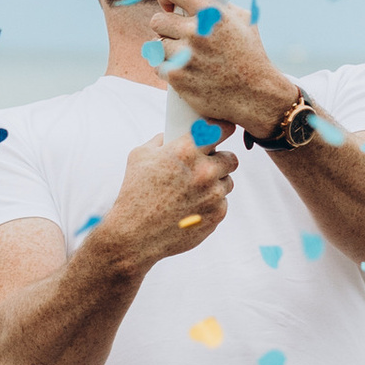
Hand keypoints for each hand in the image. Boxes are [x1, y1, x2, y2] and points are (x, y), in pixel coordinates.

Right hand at [104, 125, 235, 269]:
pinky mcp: (218, 214)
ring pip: (227, 182)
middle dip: (220, 160)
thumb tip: (174, 134)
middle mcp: (204, 170)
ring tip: (195, 190)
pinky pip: (222, 202)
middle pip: (231, 158)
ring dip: (216, 183)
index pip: (222, 129)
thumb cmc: (134, 193)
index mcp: (186, 150)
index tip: (225, 132)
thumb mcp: (140, 156)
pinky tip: (191, 208)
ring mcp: (214, 194)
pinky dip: (211, 204)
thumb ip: (162, 140)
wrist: (135, 235)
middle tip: (208, 165)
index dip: (225, 130)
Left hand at [155, 0, 291, 138]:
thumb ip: (217, 5)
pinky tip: (183, 71)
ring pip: (156, 45)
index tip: (168, 5)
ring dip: (166, 50)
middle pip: (158, 20)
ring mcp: (186, 56)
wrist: (257, 94)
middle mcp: (197, 32)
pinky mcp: (179, 78)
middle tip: (177, 36)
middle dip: (166, 28)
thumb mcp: (243, 20)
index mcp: (212, 13)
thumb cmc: (251, 55)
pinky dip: (167, 69)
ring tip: (183, 56)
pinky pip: (158, 66)